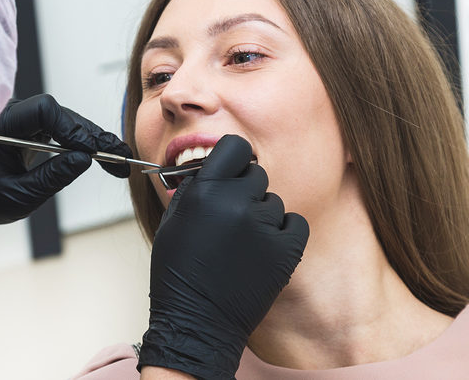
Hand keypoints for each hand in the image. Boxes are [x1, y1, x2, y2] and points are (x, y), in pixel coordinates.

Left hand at [0, 94, 131, 230]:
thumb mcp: (17, 195)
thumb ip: (52, 177)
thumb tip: (85, 160)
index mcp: (1, 124)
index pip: (44, 111)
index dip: (72, 128)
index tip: (92, 152)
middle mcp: (13, 114)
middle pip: (62, 115)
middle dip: (93, 136)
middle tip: (119, 157)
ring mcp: (23, 120)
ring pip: (66, 121)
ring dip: (92, 140)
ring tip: (118, 159)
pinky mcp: (32, 130)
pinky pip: (62, 129)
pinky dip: (82, 142)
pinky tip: (102, 154)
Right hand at [138, 135, 308, 378]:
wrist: (198, 322)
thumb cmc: (179, 274)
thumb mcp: (174, 221)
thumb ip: (196, 188)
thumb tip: (212, 167)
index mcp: (206, 191)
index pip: (236, 147)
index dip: (234, 159)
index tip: (232, 171)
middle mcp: (237, 203)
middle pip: (256, 174)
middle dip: (245, 191)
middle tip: (232, 217)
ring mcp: (264, 227)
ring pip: (274, 202)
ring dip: (261, 217)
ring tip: (242, 244)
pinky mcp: (286, 250)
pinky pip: (295, 223)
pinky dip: (283, 233)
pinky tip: (264, 248)